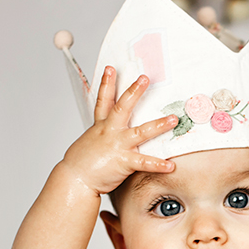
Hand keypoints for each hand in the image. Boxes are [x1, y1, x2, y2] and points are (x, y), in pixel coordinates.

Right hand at [59, 66, 177, 195]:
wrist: (75, 180)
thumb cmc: (82, 163)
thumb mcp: (91, 142)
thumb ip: (103, 134)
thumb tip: (108, 133)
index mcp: (101, 126)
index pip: (103, 100)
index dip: (107, 83)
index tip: (111, 68)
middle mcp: (109, 132)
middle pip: (122, 107)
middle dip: (134, 91)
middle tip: (145, 78)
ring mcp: (117, 146)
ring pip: (141, 132)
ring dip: (159, 125)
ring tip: (173, 119)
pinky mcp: (123, 162)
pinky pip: (144, 163)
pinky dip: (158, 165)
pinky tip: (171, 165)